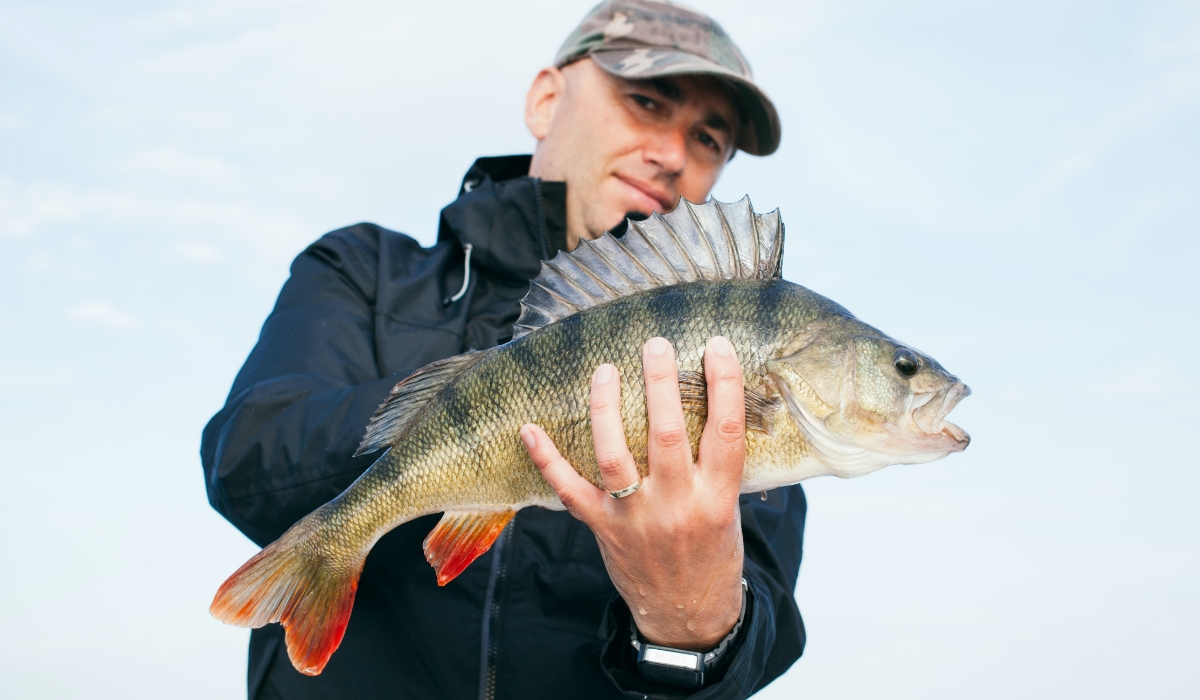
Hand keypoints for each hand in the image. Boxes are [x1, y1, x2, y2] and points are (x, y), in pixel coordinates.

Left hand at [520, 336, 745, 649]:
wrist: (688, 614)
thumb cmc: (713, 551)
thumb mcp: (730, 507)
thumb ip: (718, 462)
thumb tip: (715, 397)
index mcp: (718, 498)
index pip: (726, 433)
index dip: (724, 385)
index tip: (715, 346)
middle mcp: (677, 506)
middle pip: (667, 435)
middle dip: (660, 383)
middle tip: (654, 343)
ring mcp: (636, 519)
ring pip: (614, 455)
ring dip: (606, 409)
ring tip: (604, 370)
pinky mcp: (603, 529)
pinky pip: (569, 491)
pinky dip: (547, 459)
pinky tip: (530, 428)